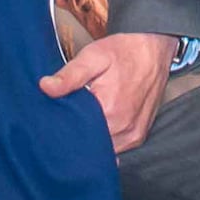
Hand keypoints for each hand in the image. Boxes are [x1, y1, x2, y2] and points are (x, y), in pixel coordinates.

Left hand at [40, 29, 170, 154]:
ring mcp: (133, 136)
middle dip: (75, 134)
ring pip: (102, 150)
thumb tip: (46, 87)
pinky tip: (98, 123)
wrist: (154, 49)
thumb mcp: (93, 56)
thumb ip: (70, 75)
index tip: (56, 116)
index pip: (75, 134)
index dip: (62, 127)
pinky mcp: (138, 137)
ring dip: (91, 138)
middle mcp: (124, 129)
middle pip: (89, 145)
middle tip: (68, 115)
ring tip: (84, 119)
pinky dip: (104, 139)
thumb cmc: (123, 52)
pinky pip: (115, 148)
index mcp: (110, 111)